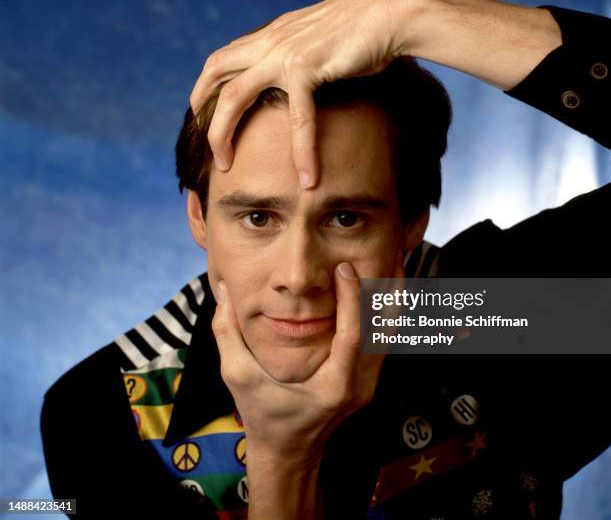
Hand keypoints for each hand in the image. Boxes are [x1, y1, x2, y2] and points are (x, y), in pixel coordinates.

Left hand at [191, 0, 559, 187]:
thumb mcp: (320, 41)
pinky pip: (297, 117)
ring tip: (223, 165)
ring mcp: (284, 52)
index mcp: (271, 34)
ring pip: (234, 96)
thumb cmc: (365, 29)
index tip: (205, 114)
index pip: (224, 58)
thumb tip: (298, 78)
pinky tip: (308, 177)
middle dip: (201, 109)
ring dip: (222, 133)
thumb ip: (302, 57)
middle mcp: (270, 40)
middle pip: (215, 72)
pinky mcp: (307, 66)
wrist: (392, 9)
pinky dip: (302, 150)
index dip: (207, 86)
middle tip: (206, 144)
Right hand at [212, 261, 383, 460]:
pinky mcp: (368, 377)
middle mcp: (360, 386)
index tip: (345, 268)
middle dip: (390, 290)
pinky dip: (386, 310)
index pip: (352, 338)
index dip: (352, 300)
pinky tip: (383, 285)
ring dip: (394, 296)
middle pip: (386, 332)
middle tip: (390, 251)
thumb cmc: (263, 414)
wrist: (289, 450)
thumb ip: (227, 333)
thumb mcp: (237, 375)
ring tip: (394, 260)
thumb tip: (223, 290)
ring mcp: (369, 383)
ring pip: (391, 334)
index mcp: (333, 387)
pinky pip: (384, 338)